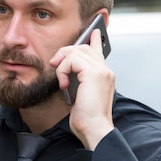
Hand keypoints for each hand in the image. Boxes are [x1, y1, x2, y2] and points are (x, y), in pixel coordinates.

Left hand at [50, 29, 114, 148]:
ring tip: (60, 79)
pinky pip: (72, 60)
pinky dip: (63, 70)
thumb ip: (77, 81)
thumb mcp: (80, 96)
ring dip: (62, 63)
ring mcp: (102, 71)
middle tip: (55, 64)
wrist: (94, 129)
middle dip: (66, 52)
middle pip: (84, 47)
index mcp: (104, 75)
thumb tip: (65, 70)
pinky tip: (63, 84)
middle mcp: (106, 70)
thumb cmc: (86, 119)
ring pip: (77, 51)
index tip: (94, 31)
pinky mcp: (94, 73)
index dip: (95, 40)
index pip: (99, 51)